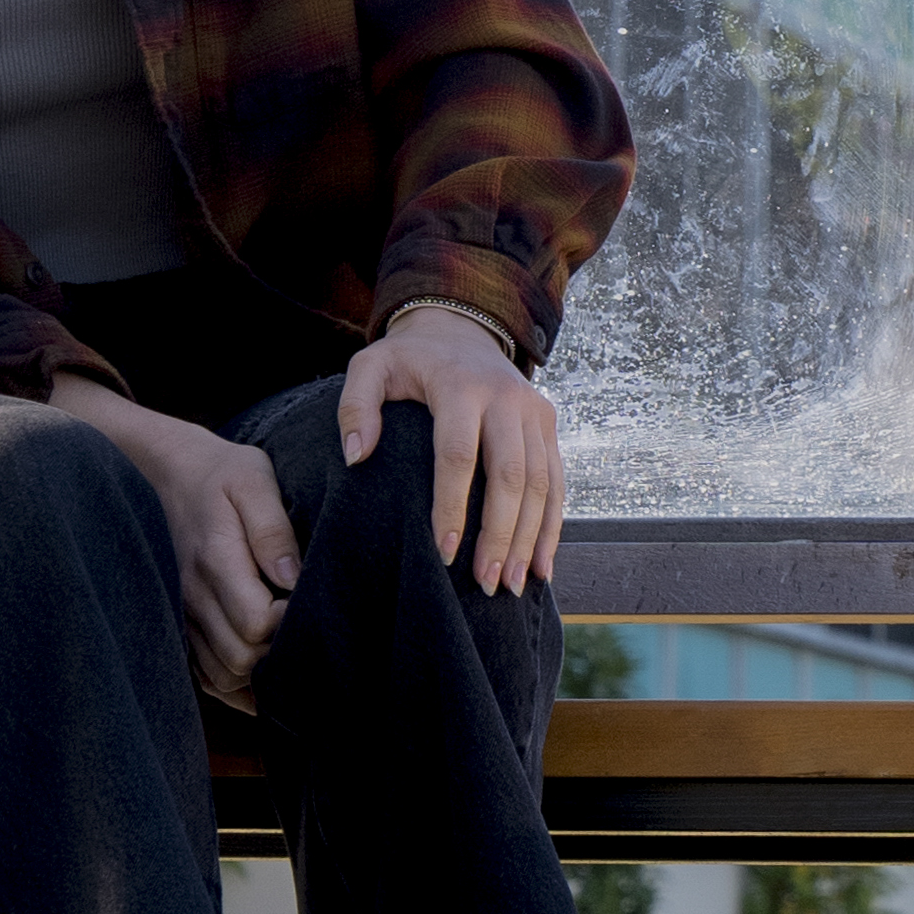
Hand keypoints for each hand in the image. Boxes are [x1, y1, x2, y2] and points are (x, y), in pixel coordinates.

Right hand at [59, 384, 300, 699]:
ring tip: (288, 648)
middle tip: (305, 628)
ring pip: (220, 676)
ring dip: (258, 676)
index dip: (291, 625)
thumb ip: (274, 530)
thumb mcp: (254, 481)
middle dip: (279, 655)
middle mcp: (192, 596)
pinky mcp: (177, 622)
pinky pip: (200, 673)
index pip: (256, 625)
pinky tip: (261, 673)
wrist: (165, 472)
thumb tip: (294, 577)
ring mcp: (180, 613)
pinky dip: (232, 683)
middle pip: (240, 660)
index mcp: (215, 561)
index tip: (309, 602)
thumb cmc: (221, 473)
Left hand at [344, 295, 571, 596]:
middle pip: (512, 476)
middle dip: (500, 535)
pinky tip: (543, 564)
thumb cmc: (408, 359)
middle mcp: (508, 399)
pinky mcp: (548, 426)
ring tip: (512, 584)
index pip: (459, 456)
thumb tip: (356, 457)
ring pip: (542, 483)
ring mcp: (535, 413)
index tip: (442, 554)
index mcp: (462, 388)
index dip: (452, 508)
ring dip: (530, 538)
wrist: (462, 329)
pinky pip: (557, 480)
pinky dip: (552, 524)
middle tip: (486, 582)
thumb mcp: (370, 368)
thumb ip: (355, 407)